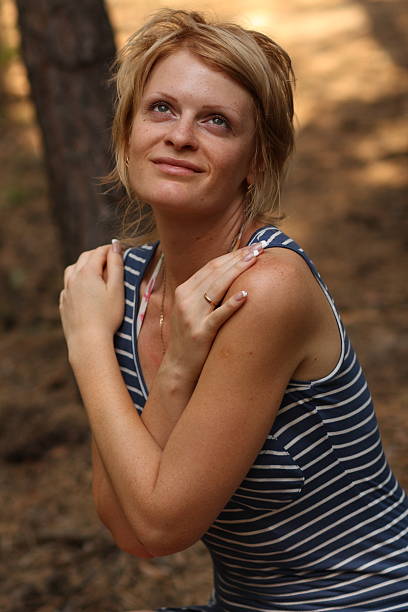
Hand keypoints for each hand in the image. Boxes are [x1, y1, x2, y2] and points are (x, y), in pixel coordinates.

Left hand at [59, 243, 123, 354]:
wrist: (88, 341)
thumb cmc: (107, 316)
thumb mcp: (117, 289)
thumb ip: (116, 265)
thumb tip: (115, 246)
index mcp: (87, 272)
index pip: (99, 252)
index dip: (111, 249)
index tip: (120, 250)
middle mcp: (73, 278)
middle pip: (85, 258)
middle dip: (97, 254)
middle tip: (110, 257)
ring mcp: (66, 291)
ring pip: (73, 269)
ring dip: (84, 265)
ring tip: (95, 270)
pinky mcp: (64, 303)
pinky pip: (68, 285)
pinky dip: (76, 280)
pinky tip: (84, 288)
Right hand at [163, 242, 265, 382]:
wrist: (178, 366)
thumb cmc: (191, 336)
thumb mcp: (193, 309)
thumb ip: (206, 292)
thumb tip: (231, 273)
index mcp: (184, 290)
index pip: (211, 266)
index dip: (232, 255)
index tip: (252, 247)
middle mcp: (185, 299)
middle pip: (215, 272)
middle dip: (238, 258)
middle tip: (259, 248)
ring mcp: (192, 316)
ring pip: (217, 288)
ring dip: (238, 271)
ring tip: (256, 260)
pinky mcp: (200, 333)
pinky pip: (218, 315)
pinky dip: (232, 303)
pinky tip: (246, 294)